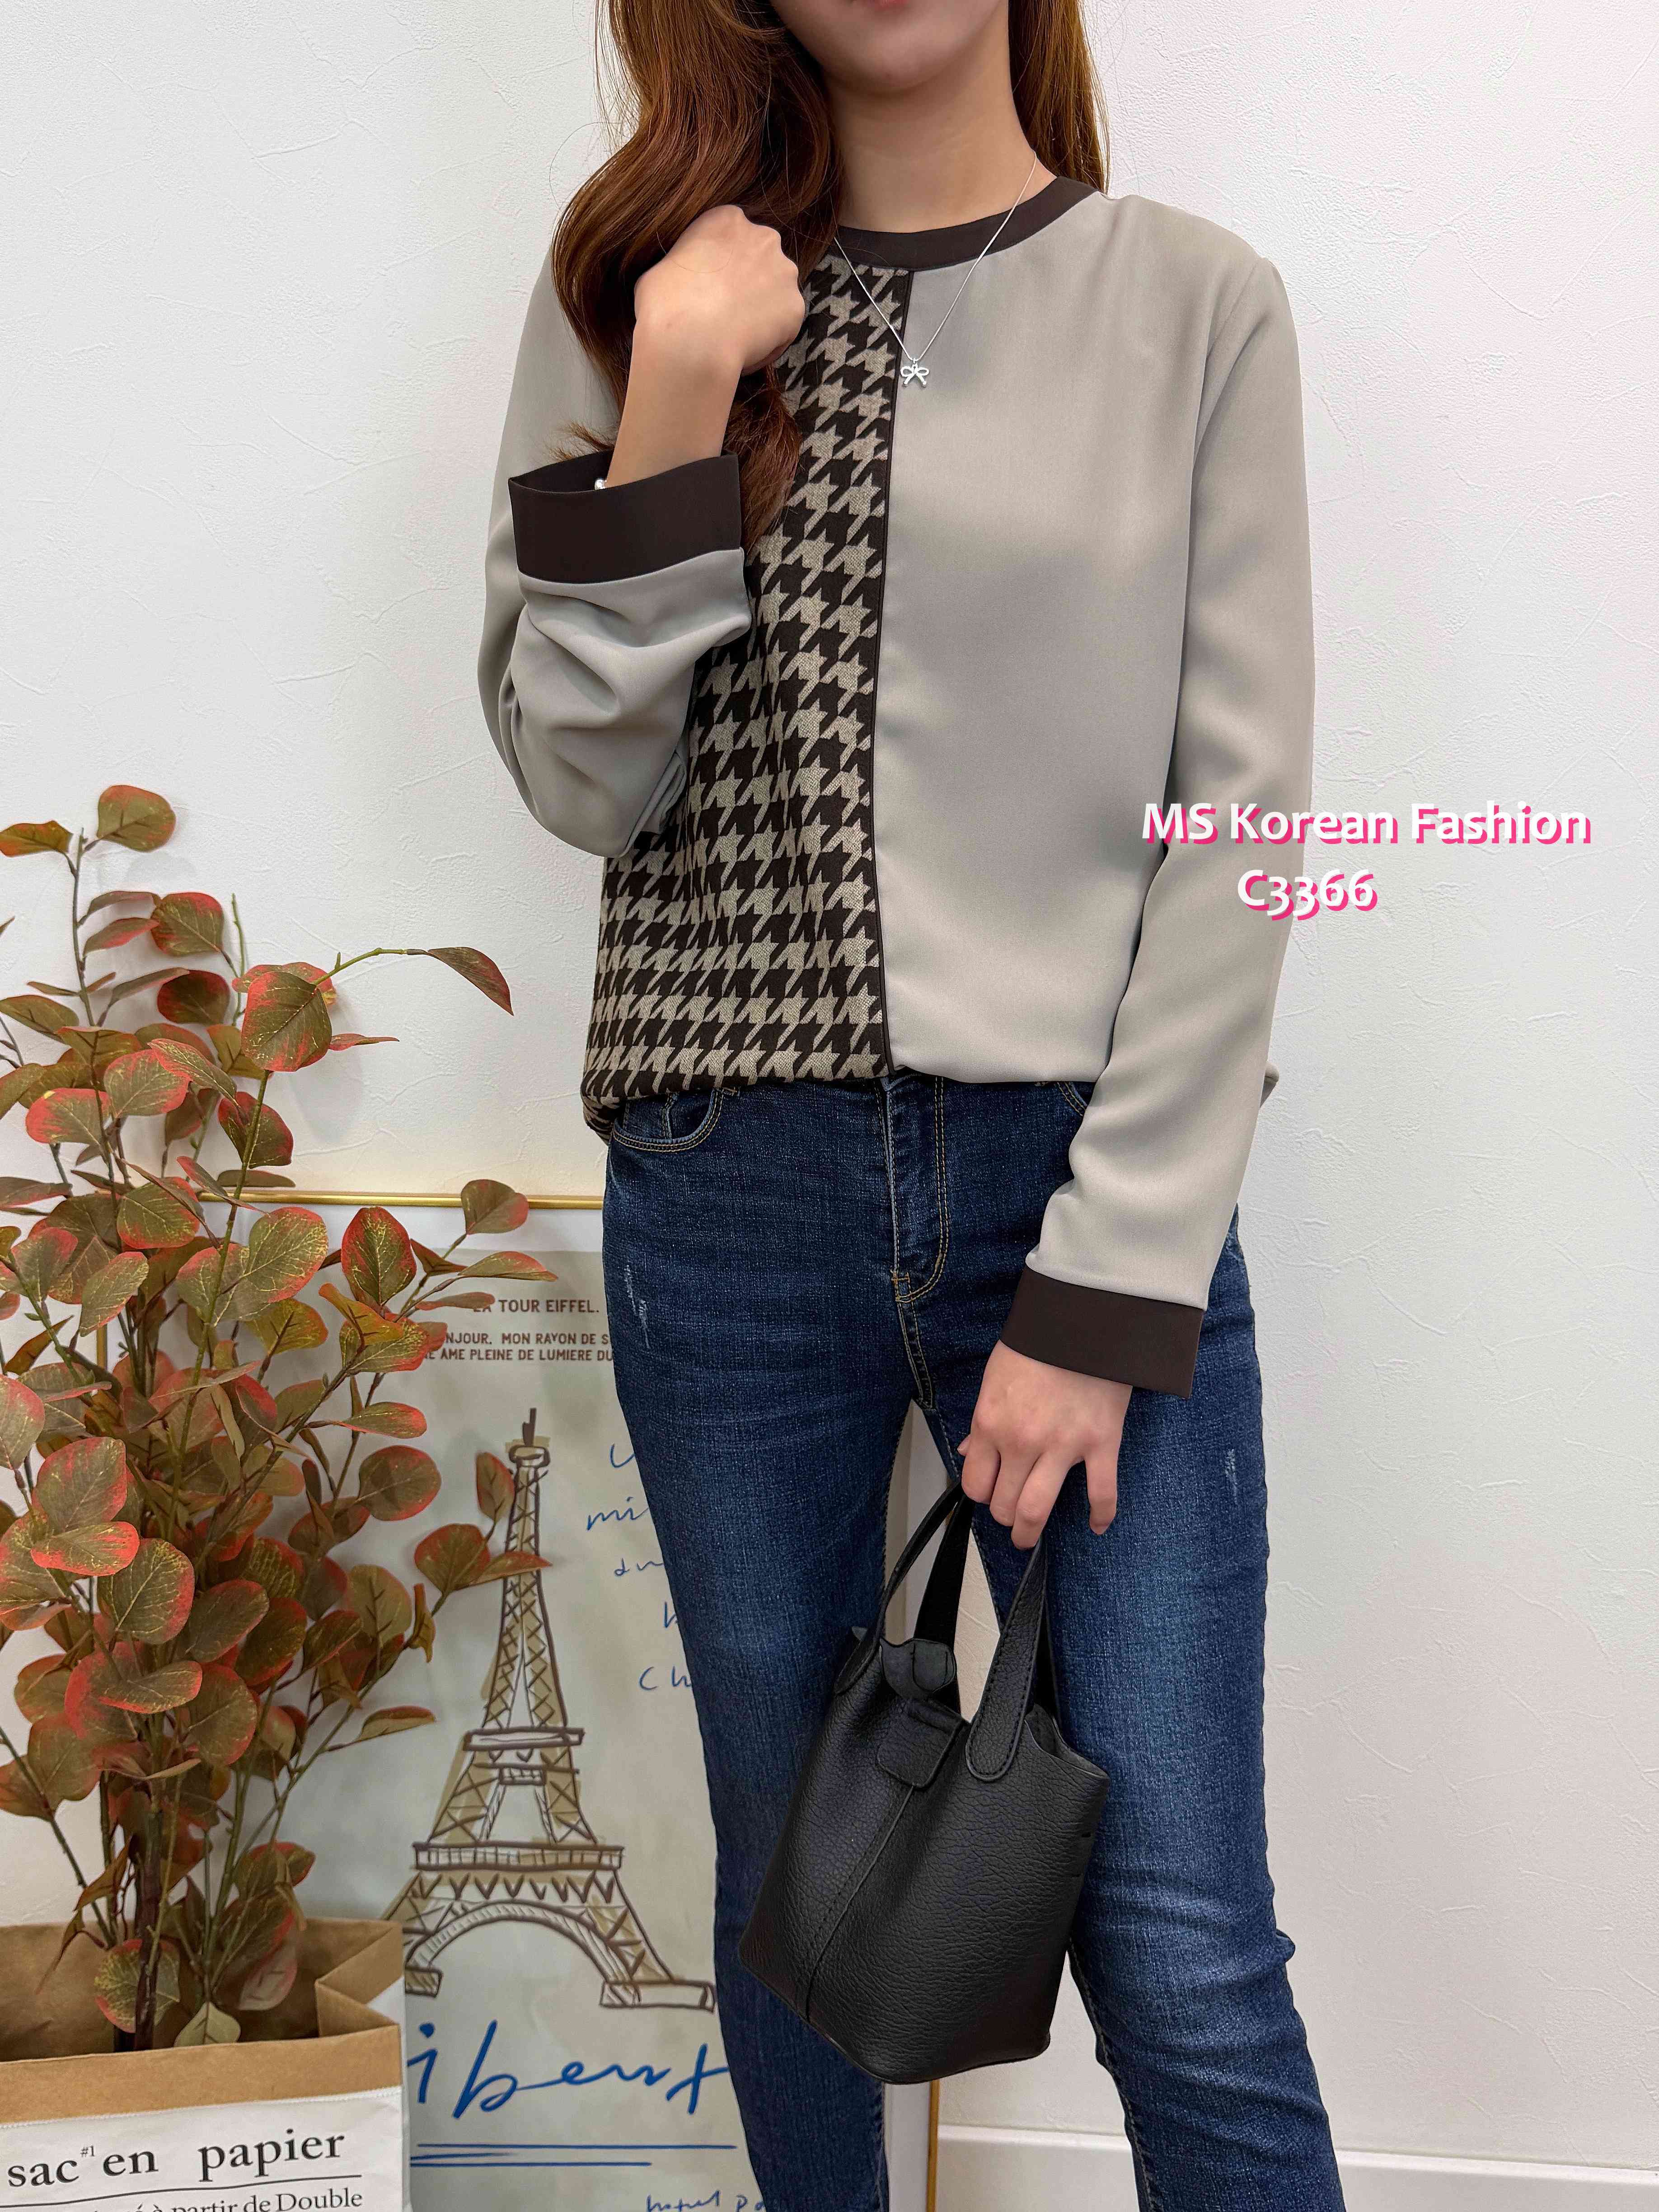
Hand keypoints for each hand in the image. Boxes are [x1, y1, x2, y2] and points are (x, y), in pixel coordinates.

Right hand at [608, 206, 805, 487]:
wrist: (689, 343)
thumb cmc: (664, 305)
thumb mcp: (659, 270)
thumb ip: (683, 265)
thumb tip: (682, 280)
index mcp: (727, 219)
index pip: (733, 237)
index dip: (722, 266)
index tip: (710, 287)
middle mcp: (763, 237)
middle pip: (760, 260)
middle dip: (748, 282)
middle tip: (724, 311)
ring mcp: (784, 272)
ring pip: (775, 292)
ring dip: (761, 309)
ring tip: (734, 335)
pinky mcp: (796, 307)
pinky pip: (784, 325)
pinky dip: (770, 339)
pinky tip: (745, 350)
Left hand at [958, 1342, 1130, 1549]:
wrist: (1084, 1320)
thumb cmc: (1038, 1344)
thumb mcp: (995, 1377)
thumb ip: (983, 1420)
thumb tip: (968, 1451)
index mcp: (991, 1423)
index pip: (975, 1482)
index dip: (981, 1494)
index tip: (989, 1493)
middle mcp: (1022, 1441)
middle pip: (1003, 1503)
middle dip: (1003, 1517)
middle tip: (1010, 1519)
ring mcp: (1063, 1446)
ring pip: (1037, 1510)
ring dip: (1029, 1531)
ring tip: (1029, 1536)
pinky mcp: (1101, 1444)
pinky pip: (1101, 1492)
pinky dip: (1100, 1515)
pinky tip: (1096, 1526)